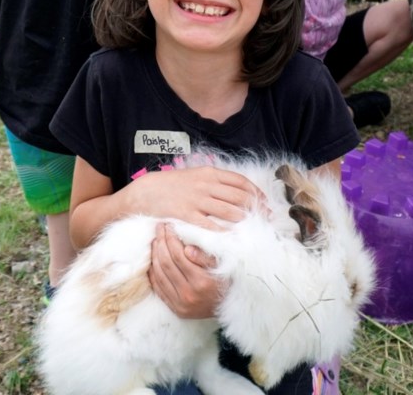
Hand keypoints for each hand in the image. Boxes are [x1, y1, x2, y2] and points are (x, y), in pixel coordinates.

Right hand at [125, 166, 266, 230]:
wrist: (145, 192)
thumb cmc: (172, 185)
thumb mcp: (195, 175)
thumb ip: (215, 181)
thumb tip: (237, 189)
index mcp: (209, 173)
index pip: (241, 182)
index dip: (257, 193)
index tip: (265, 203)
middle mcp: (206, 185)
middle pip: (240, 197)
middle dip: (257, 208)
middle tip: (267, 219)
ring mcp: (197, 201)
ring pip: (229, 211)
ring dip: (245, 221)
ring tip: (255, 229)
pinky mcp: (187, 216)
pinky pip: (210, 226)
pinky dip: (224, 233)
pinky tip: (233, 239)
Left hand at [148, 223, 221, 318]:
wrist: (228, 307)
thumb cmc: (226, 282)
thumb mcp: (222, 266)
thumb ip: (205, 257)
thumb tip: (187, 248)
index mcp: (202, 282)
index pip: (178, 255)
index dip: (171, 238)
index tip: (169, 226)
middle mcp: (189, 294)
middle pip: (167, 263)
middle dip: (161, 242)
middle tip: (159, 228)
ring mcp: (180, 304)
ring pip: (160, 275)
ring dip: (154, 255)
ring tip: (155, 241)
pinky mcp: (175, 309)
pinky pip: (158, 288)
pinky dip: (153, 273)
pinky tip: (153, 260)